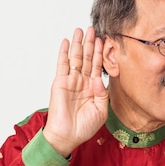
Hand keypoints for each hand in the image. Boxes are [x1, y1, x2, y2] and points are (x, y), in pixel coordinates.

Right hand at [43, 27, 108, 156]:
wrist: (67, 136)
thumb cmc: (84, 127)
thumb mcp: (101, 111)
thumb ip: (102, 94)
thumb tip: (98, 79)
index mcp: (93, 88)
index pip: (98, 66)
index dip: (101, 53)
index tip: (104, 40)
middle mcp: (82, 82)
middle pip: (87, 58)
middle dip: (90, 43)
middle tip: (93, 29)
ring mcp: (71, 81)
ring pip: (76, 58)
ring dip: (79, 44)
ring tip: (81, 30)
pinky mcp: (60, 82)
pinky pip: (62, 64)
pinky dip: (64, 53)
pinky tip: (67, 42)